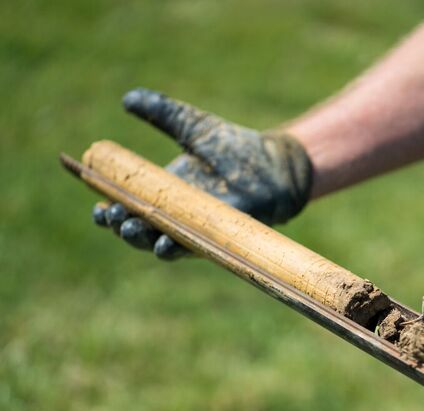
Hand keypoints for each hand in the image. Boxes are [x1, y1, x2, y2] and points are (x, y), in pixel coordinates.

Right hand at [92, 88, 313, 259]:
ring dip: (143, 240)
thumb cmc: (233, 146)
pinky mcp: (219, 237)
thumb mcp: (193, 125)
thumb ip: (163, 113)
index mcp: (164, 192)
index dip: (109, 211)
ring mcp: (197, 229)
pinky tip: (163, 246)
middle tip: (111, 215)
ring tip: (129, 230)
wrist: (273, 162)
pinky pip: (194, 249)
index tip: (98, 205)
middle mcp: (177, 215)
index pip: (128, 207)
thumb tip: (128, 98)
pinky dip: (176, 249)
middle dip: (121, 226)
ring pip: (161, 243)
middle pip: (139, 230)